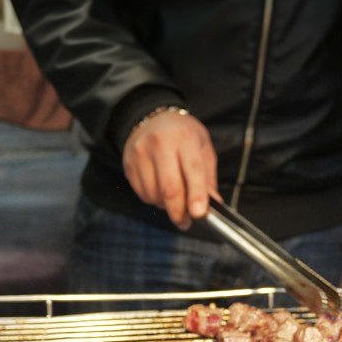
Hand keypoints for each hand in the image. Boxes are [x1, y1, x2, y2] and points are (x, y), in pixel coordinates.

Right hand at [122, 109, 218, 229]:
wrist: (152, 118)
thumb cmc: (182, 135)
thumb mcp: (203, 148)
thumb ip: (208, 178)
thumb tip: (213, 204)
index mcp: (185, 138)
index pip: (193, 171)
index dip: (196, 195)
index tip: (199, 214)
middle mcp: (160, 144)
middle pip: (170, 188)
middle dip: (179, 212)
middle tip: (186, 222)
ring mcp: (141, 154)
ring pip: (155, 195)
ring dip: (166, 206)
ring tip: (174, 200)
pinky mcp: (129, 164)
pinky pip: (143, 194)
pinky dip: (154, 200)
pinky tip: (160, 190)